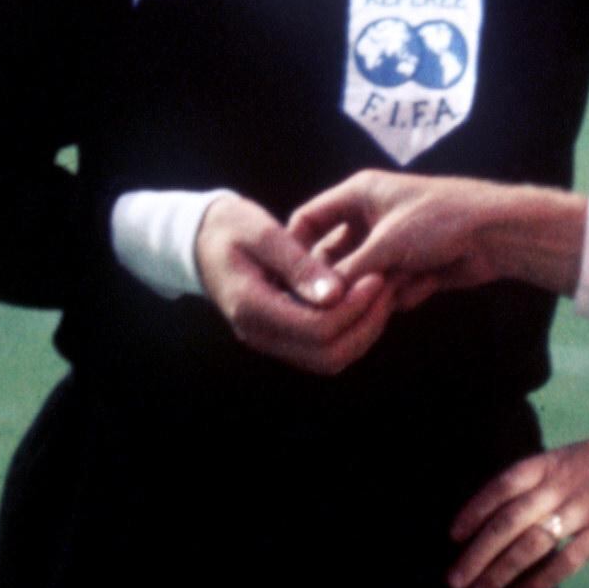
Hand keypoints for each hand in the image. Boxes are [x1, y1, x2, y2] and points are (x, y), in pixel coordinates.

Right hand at [194, 193, 397, 375]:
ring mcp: (269, 341)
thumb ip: (298, 265)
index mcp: (252, 307)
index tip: (377, 276)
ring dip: (362, 332)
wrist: (201, 241)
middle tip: (387, 287)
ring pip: (329, 359)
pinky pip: (322, 350)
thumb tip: (335, 295)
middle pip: (327, 355)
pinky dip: (350, 331)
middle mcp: (260, 335)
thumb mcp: (263, 233)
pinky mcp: (281, 337)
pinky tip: (363, 300)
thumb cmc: (231, 228)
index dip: (353, 308)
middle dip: (365, 325)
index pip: (316, 328)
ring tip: (382, 293)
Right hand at [291, 173, 582, 300]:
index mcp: (358, 195)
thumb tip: (317, 298)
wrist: (497, 233)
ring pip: (363, 279)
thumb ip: (346, 271)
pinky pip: (390, 290)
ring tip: (402, 280)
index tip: (289, 281)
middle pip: (335, 256)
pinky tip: (428, 279)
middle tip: (346, 297)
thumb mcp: (384, 243)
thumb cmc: (438, 220)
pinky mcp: (411, 267)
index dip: (296, 247)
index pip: (310, 219)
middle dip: (346, 278)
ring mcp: (391, 244)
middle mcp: (369, 217)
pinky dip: (406, 291)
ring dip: (380, 287)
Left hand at [446, 416, 588, 587]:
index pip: (500, 486)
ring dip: (500, 571)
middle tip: (454, 580)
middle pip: (506, 521)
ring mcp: (582, 507)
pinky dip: (540, 579)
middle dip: (476, 553)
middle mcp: (559, 484)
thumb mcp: (574, 458)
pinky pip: (566, 559)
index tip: (453, 535)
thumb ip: (546, 481)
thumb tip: (513, 512)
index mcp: (549, 463)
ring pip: (529, 543)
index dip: (474, 510)